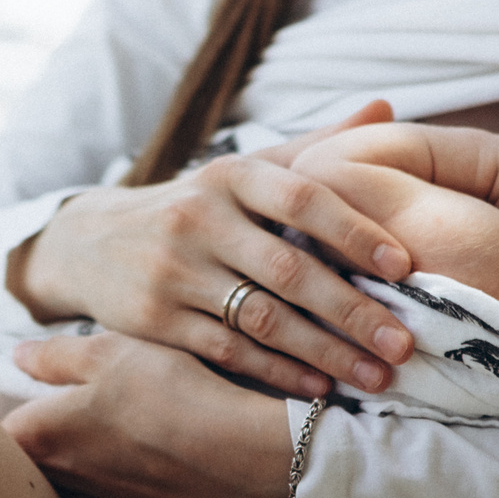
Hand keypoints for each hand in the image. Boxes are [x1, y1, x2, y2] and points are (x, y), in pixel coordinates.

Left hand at [3, 332, 289, 497]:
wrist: (245, 459)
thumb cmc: (173, 394)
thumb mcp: (109, 350)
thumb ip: (54, 356)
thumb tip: (18, 358)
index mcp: (38, 438)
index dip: (6, 407)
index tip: (21, 396)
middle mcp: (58, 487)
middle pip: (28, 466)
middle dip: (38, 444)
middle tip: (66, 417)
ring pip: (67, 493)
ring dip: (75, 473)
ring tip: (110, 444)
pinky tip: (142, 474)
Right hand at [12, 126, 416, 398]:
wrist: (92, 242)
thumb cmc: (198, 206)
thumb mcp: (245, 169)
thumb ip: (315, 146)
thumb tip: (386, 108)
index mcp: (231, 175)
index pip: (303, 197)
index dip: (356, 231)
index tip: (406, 267)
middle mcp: (199, 218)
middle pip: (289, 269)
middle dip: (354, 310)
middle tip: (406, 344)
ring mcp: (174, 271)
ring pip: (263, 319)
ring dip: (326, 353)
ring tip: (377, 378)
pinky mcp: (155, 320)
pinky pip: (229, 351)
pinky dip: (278, 373)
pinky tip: (319, 389)